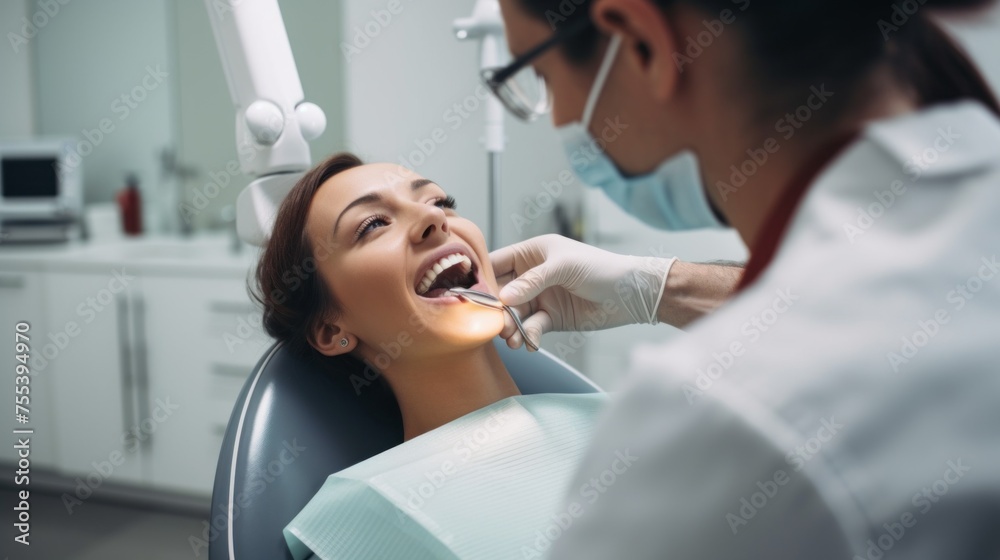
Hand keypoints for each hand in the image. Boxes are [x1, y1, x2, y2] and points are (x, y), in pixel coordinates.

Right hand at [489, 234, 676, 350]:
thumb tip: (504, 297)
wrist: (631, 294)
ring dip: (510, 327)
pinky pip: (531, 328)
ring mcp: (540, 297)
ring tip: (511, 339)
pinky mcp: (551, 318)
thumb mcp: (564, 267)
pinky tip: (530, 344)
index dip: (482, 278)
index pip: (497, 263)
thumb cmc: (600, 268)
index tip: (471, 297)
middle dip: (497, 310)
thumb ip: (532, 281)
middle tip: (496, 325)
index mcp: (532, 253)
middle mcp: (532, 275)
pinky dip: (529, 336)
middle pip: (502, 293)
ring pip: (515, 313)